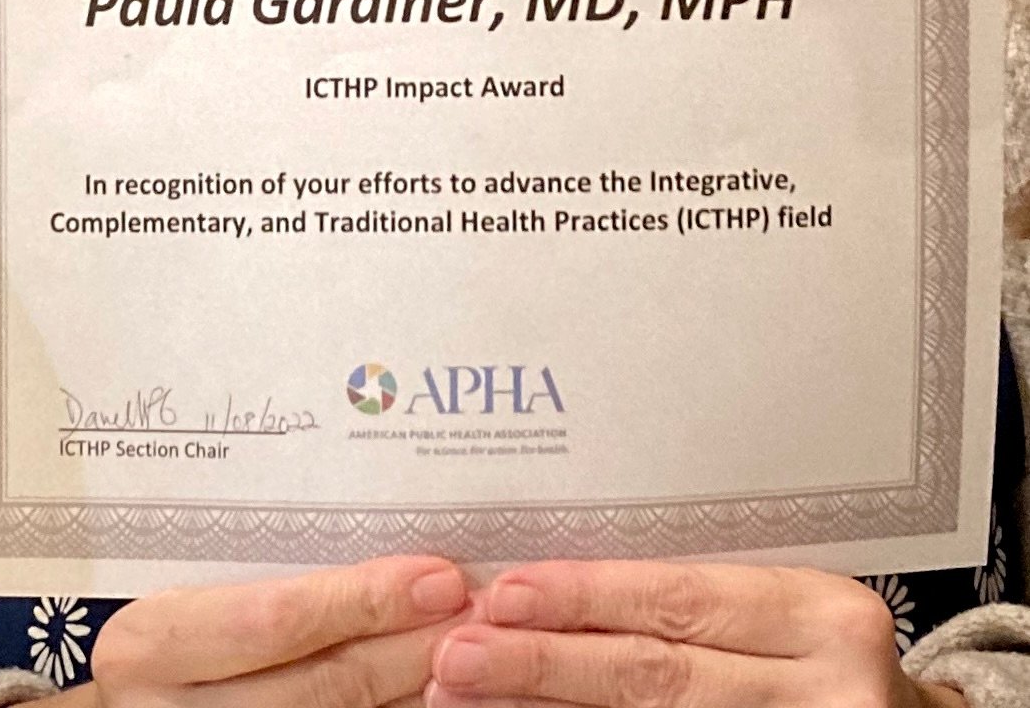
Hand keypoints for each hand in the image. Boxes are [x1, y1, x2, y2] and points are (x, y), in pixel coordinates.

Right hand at [87, 554, 466, 707]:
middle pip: (322, 685)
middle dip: (410, 648)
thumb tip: (384, 548)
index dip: (363, 602)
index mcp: (152, 644)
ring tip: (474, 651)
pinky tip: (433, 698)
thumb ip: (264, 581)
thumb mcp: (186, 600)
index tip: (437, 576)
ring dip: (416, 694)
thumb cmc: (164, 642)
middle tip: (478, 610)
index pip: (275, 620)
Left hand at [428, 560, 965, 707]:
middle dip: (550, 661)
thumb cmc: (827, 663)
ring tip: (472, 695)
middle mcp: (826, 686)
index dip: (588, 598)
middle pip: (660, 675)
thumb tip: (552, 593)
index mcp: (821, 614)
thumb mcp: (785, 616)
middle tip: (461, 652)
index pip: (683, 602)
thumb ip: (695, 607)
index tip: (504, 592)